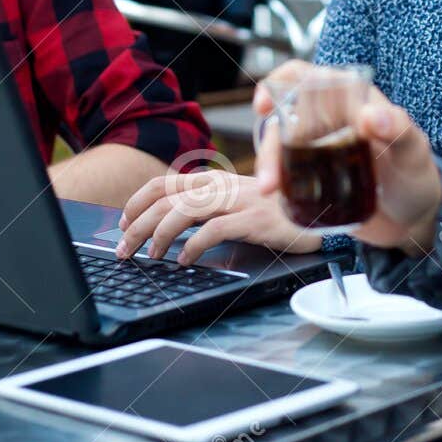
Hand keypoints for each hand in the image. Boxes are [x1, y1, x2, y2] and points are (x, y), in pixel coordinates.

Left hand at [116, 170, 323, 264]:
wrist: (320, 211)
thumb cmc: (275, 212)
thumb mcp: (236, 203)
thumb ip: (208, 206)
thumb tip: (168, 225)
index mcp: (213, 179)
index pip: (162, 184)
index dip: (136, 202)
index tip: (122, 223)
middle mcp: (221, 185)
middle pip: (164, 200)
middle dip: (136, 225)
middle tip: (123, 250)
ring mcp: (238, 199)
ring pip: (182, 211)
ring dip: (158, 235)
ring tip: (150, 256)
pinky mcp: (253, 218)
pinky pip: (212, 230)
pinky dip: (192, 247)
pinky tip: (185, 261)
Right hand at [254, 61, 441, 254]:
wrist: (415, 219)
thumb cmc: (417, 175)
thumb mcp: (414, 152)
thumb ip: (398, 129)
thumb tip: (369, 115)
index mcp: (349, 100)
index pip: (305, 78)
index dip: (279, 83)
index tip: (265, 106)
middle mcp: (328, 121)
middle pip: (284, 118)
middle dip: (271, 145)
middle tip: (271, 178)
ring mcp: (317, 150)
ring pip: (279, 147)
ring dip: (268, 164)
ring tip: (270, 190)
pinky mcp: (312, 178)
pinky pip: (284, 173)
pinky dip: (275, 181)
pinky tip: (275, 196)